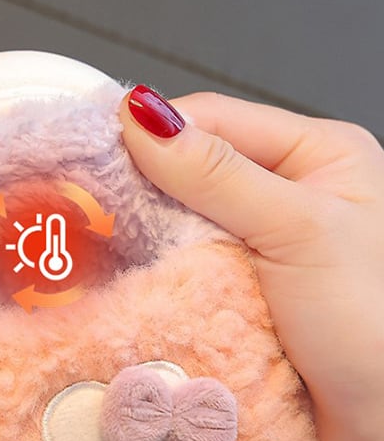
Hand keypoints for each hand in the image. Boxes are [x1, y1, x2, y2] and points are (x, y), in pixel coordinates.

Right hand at [120, 88, 383, 440]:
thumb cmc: (373, 322)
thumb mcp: (298, 230)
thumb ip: (218, 174)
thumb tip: (145, 118)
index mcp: (315, 156)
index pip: (214, 121)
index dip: (152, 134)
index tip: (93, 153)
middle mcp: (285, 196)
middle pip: (192, 173)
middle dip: (142, 190)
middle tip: (86, 206)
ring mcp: (258, 248)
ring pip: (182, 225)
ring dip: (147, 239)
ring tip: (100, 245)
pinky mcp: (238, 292)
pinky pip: (184, 271)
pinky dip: (159, 276)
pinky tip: (132, 281)